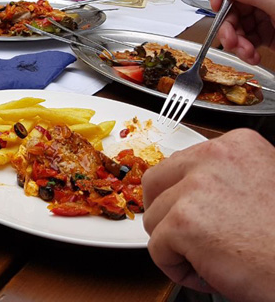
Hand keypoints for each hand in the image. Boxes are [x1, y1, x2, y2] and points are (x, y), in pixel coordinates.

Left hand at [143, 129, 274, 300]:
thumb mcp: (264, 185)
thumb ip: (227, 177)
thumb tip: (191, 186)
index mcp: (237, 145)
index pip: (181, 164)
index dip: (185, 196)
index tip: (203, 215)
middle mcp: (215, 158)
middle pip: (156, 183)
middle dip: (166, 213)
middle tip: (190, 236)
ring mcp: (196, 188)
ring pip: (154, 217)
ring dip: (175, 243)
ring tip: (212, 257)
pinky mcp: (184, 223)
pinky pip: (156, 249)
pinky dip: (176, 268)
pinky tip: (210, 272)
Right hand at [207, 0, 274, 63]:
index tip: (216, 6)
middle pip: (231, 6)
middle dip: (228, 27)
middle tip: (230, 40)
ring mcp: (265, 15)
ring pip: (235, 26)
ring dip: (236, 43)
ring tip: (244, 52)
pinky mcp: (267, 33)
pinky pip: (246, 40)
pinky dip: (246, 51)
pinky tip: (251, 55)